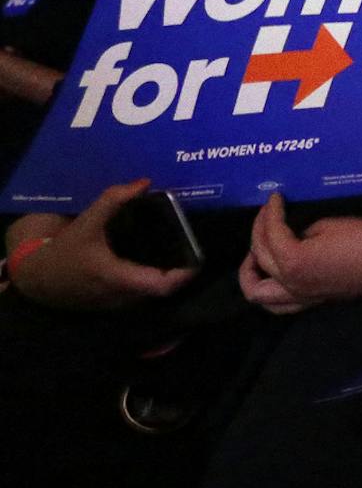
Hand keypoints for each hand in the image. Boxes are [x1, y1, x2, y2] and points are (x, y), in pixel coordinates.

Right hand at [9, 179, 196, 309]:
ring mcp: (118, 304)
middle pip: (162, 289)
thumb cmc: (65, 250)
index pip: (162, 285)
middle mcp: (122, 296)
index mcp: (118, 278)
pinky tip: (157, 260)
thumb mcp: (87, 223)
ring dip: (166, 275)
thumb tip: (144, 182)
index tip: (197, 256)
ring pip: (152, 294)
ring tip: (178, 250)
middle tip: (189, 246)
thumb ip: (114, 200)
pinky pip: (141, 294)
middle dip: (179, 270)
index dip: (184, 274)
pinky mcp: (113, 304)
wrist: (37, 276)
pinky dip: (152, 279)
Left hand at [239, 193, 361, 313]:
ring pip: (258, 294)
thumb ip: (298, 233)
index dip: (270, 212)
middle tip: (266, 216)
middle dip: (258, 233)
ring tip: (258, 254)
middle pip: (259, 259)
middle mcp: (292, 285)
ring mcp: (301, 297)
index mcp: (294, 263)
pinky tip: (275, 274)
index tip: (275, 197)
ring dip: (251, 274)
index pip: (270, 235)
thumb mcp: (326, 226)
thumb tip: (288, 236)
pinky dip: (269, 289)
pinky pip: (278, 303)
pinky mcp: (313, 301)